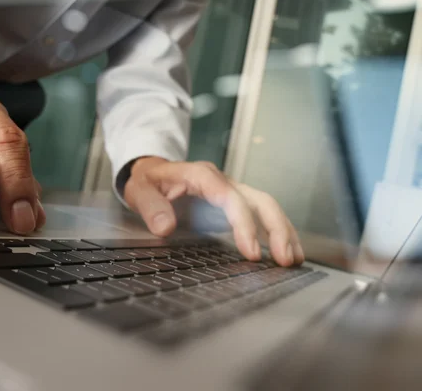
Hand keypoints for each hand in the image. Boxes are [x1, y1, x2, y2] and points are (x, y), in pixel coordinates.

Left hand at [124, 157, 303, 266]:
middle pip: (259, 200)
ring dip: (283, 232)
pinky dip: (277, 232)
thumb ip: (150, 207)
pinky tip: (286, 252)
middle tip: (284, 260)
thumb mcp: (139, 190)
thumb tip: (165, 228)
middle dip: (276, 229)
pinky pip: (261, 215)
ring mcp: (232, 191)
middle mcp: (222, 181)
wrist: (152, 171)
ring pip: (266, 206)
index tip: (251, 252)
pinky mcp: (235, 203)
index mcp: (200, 175)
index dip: (244, 223)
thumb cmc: (148, 180)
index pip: (230, 197)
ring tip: (293, 260)